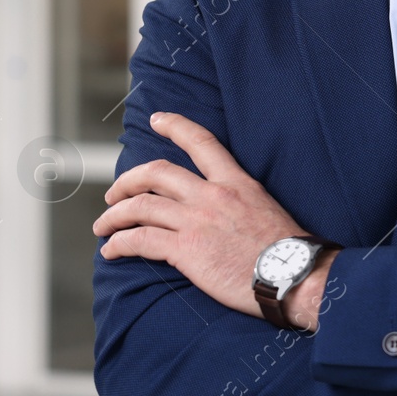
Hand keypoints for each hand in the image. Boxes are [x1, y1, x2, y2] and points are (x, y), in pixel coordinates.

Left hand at [94, 111, 319, 319]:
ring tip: (103, 226)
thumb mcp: (265, 208)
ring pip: (139, 206)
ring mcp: (197, 221)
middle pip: (155, 173)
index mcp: (236, 181)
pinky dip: (119, 244)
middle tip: (113, 193)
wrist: (293, 275)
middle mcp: (213, 194)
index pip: (201, 142)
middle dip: (126, 181)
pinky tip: (112, 250)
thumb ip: (238, 201)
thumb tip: (221, 209)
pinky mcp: (186, 250)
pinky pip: (139, 240)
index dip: (175, 126)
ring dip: (113, 215)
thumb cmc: (285, 250)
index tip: (158, 120)